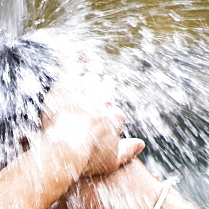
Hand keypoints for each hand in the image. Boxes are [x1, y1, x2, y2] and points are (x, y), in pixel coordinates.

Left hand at [41, 58, 143, 178]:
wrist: (67, 148)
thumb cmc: (87, 158)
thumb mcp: (112, 160)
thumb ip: (128, 151)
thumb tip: (141, 145)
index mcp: (114, 117)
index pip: (116, 111)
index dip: (110, 112)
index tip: (104, 114)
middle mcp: (103, 100)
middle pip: (107, 87)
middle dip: (103, 85)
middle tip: (98, 79)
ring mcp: (86, 89)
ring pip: (92, 70)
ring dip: (90, 63)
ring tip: (87, 56)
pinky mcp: (68, 83)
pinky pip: (70, 62)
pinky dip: (69, 54)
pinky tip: (66, 48)